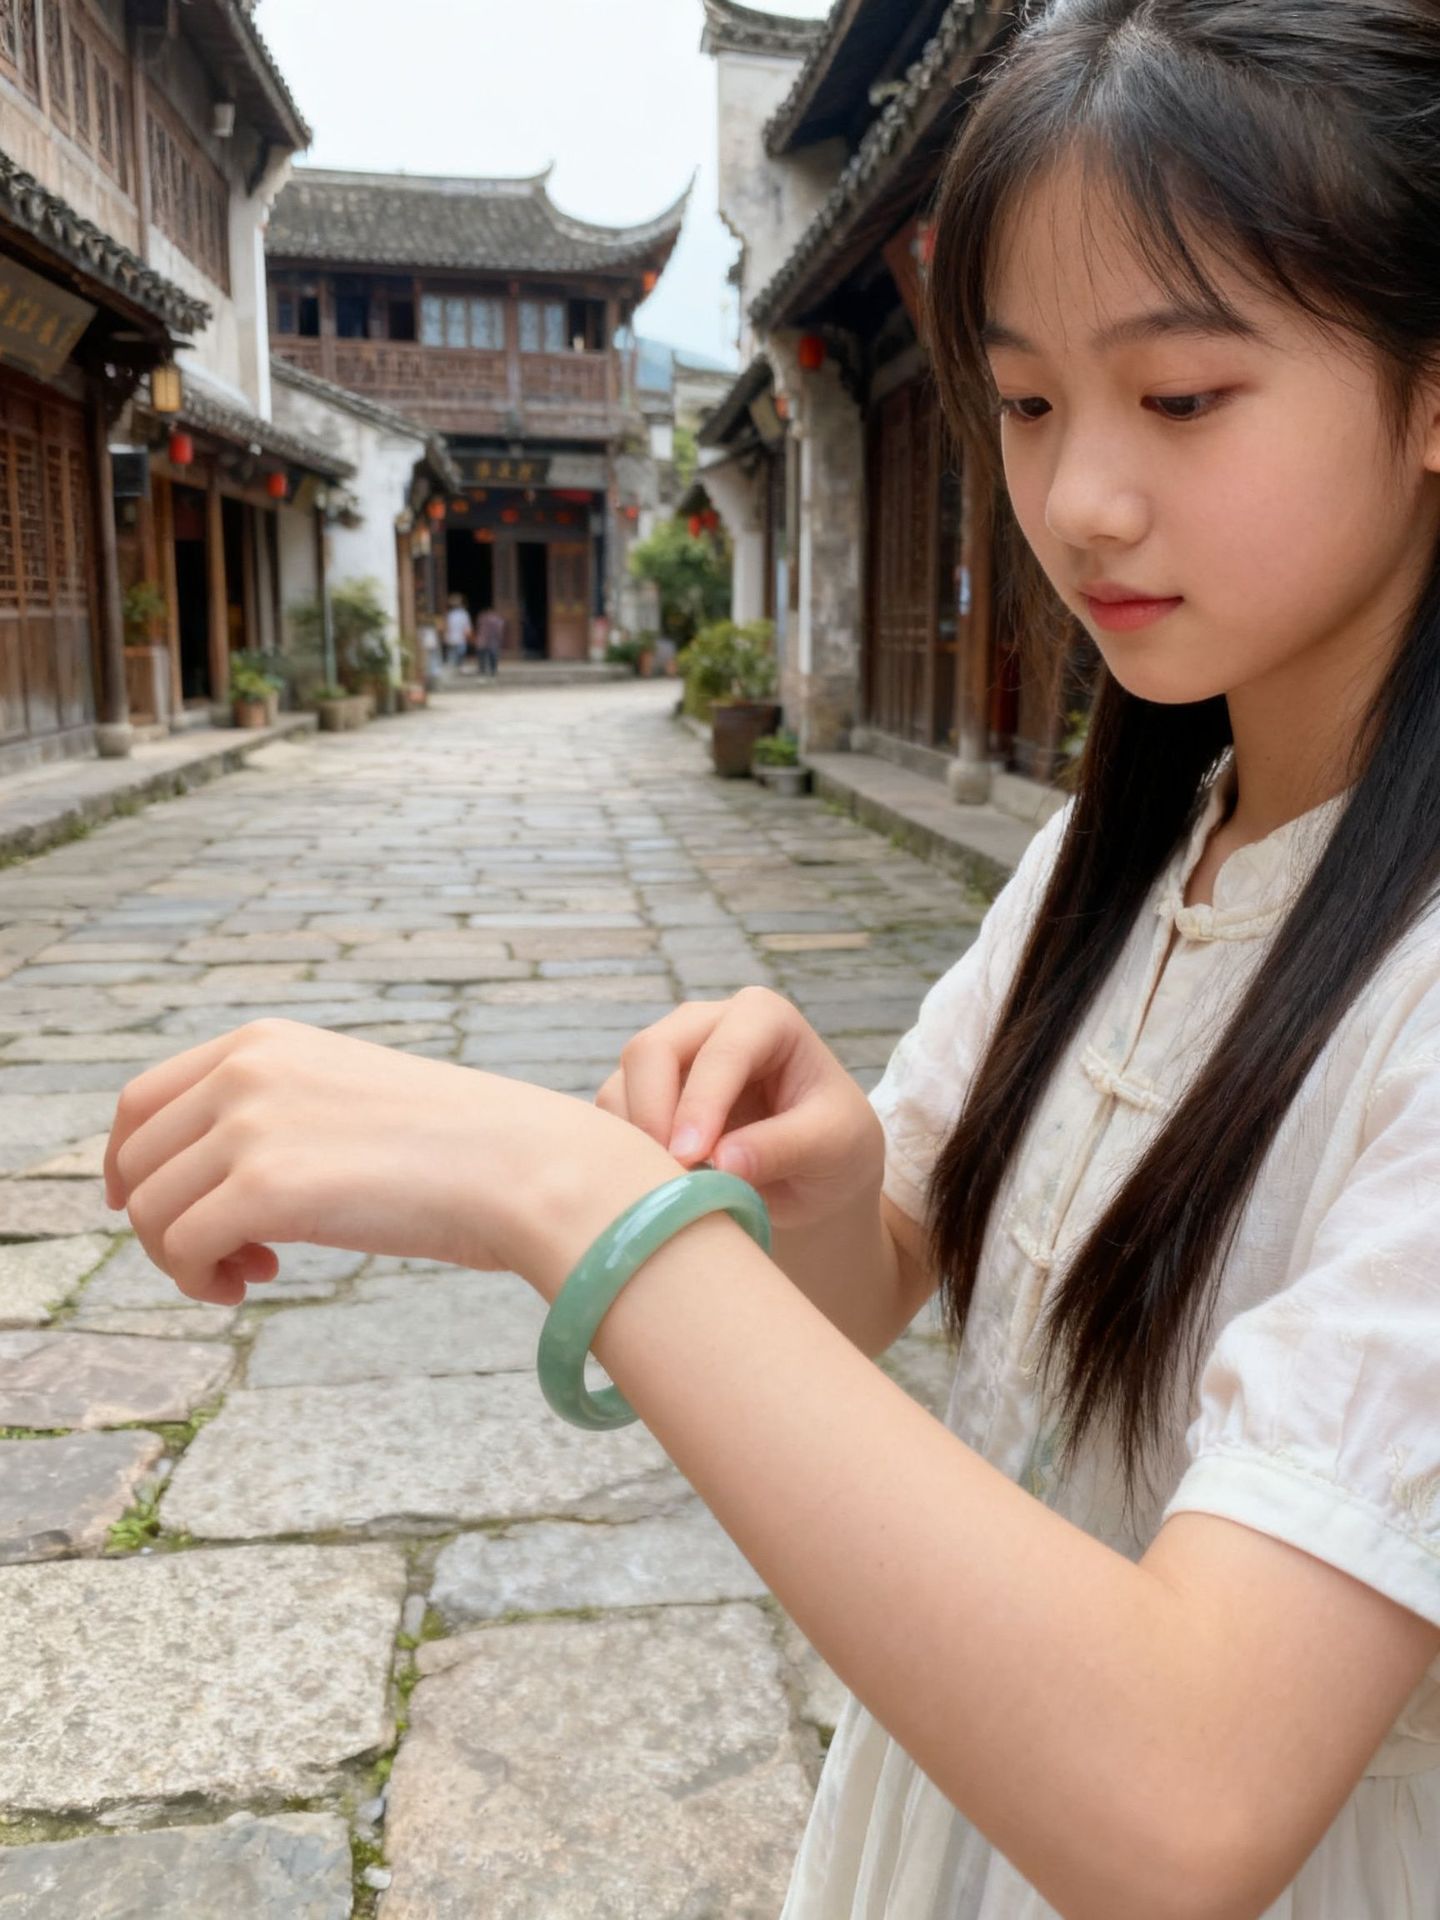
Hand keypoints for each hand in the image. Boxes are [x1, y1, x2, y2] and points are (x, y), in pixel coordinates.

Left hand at [103, 1019, 606, 1305]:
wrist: (523, 1165)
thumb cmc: (458, 1146)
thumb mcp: (348, 1097)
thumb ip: (278, 1115)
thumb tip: (217, 1184)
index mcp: (264, 1041)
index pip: (142, 1100)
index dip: (130, 1164)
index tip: (148, 1207)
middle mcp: (245, 1070)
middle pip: (138, 1162)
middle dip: (164, 1220)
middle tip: (233, 1257)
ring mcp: (250, 1125)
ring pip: (152, 1212)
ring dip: (184, 1259)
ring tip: (250, 1274)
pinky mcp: (263, 1187)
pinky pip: (181, 1249)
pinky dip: (200, 1281)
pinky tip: (253, 1285)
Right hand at [596, 986, 883, 1231]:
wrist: (815, 1173)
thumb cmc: (834, 1147)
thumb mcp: (834, 1147)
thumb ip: (784, 1147)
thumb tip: (722, 1163)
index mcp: (764, 1017)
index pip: (723, 1051)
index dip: (702, 1104)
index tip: (692, 1158)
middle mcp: (708, 1023)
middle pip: (653, 1049)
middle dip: (654, 1113)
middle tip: (671, 1174)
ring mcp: (671, 1055)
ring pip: (623, 1081)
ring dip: (637, 1136)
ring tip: (671, 1186)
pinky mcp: (643, 1092)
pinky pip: (613, 1114)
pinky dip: (625, 1149)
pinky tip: (656, 1183)